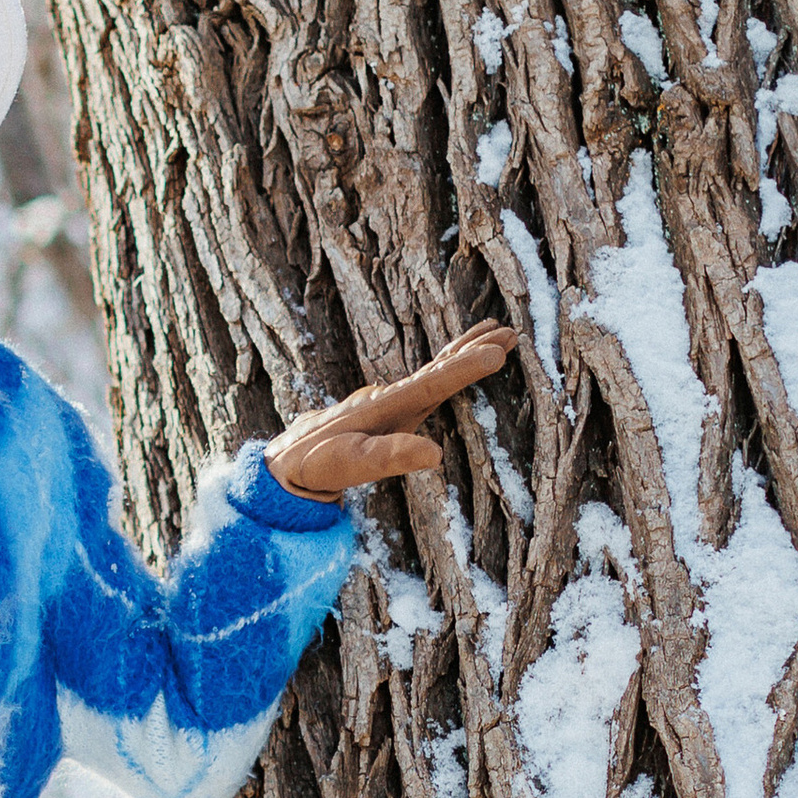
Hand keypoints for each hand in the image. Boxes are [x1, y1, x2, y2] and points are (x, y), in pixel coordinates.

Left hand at [263, 322, 519, 502]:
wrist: (286, 462)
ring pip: (433, 370)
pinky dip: (445, 369)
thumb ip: (392, 456)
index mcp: (386, 406)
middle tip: (510, 332)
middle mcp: (389, 397)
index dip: (466, 368)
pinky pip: (423, 382)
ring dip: (463, 352)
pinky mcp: (384, 410)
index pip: (434, 383)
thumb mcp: (353, 465)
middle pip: (438, 366)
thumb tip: (436, 454)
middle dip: (474, 349)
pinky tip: (450, 368)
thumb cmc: (318, 464)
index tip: (498, 352)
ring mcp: (387, 401)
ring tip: (495, 334)